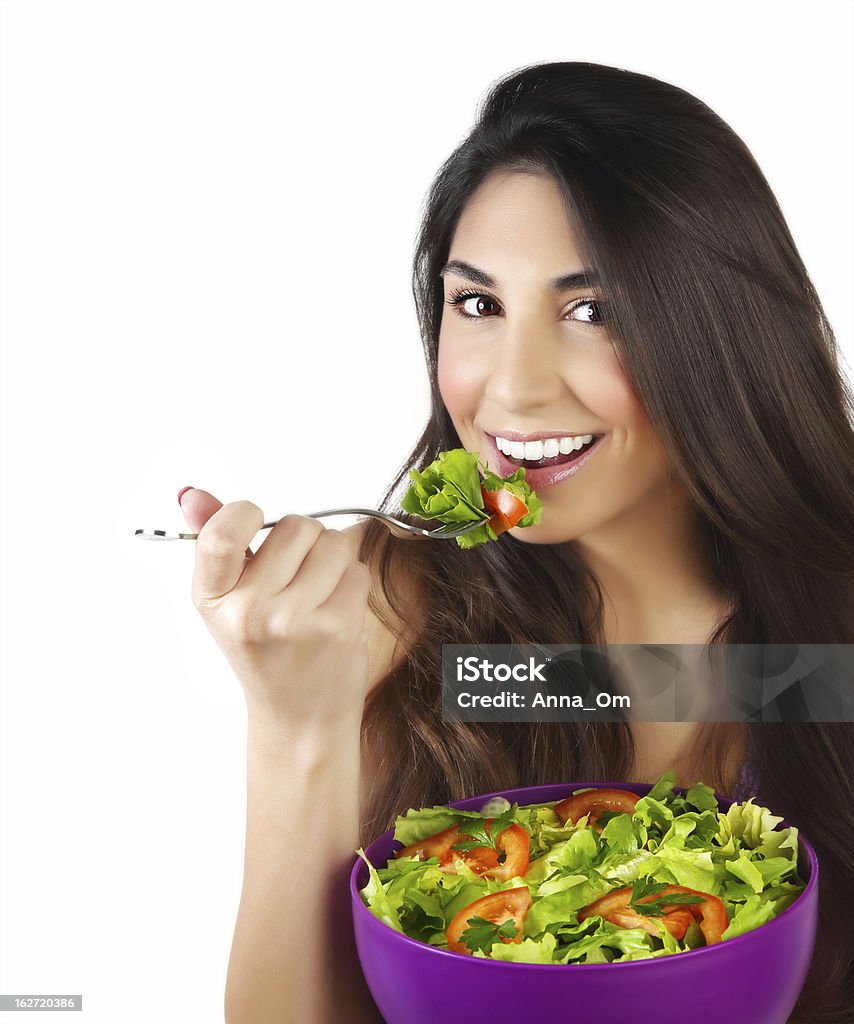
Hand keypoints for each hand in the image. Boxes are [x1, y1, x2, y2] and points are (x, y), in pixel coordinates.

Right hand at [179, 487, 372, 732]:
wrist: (299, 717)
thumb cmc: (266, 651)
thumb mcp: (228, 600)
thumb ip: (215, 542)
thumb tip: (193, 495)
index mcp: (212, 597)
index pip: (221, 532)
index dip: (247, 514)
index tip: (256, 523)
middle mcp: (248, 611)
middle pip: (296, 526)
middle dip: (306, 540)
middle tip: (297, 576)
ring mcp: (294, 620)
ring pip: (335, 543)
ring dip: (334, 560)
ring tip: (318, 595)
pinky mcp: (337, 627)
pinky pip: (357, 570)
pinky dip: (353, 583)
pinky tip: (335, 610)